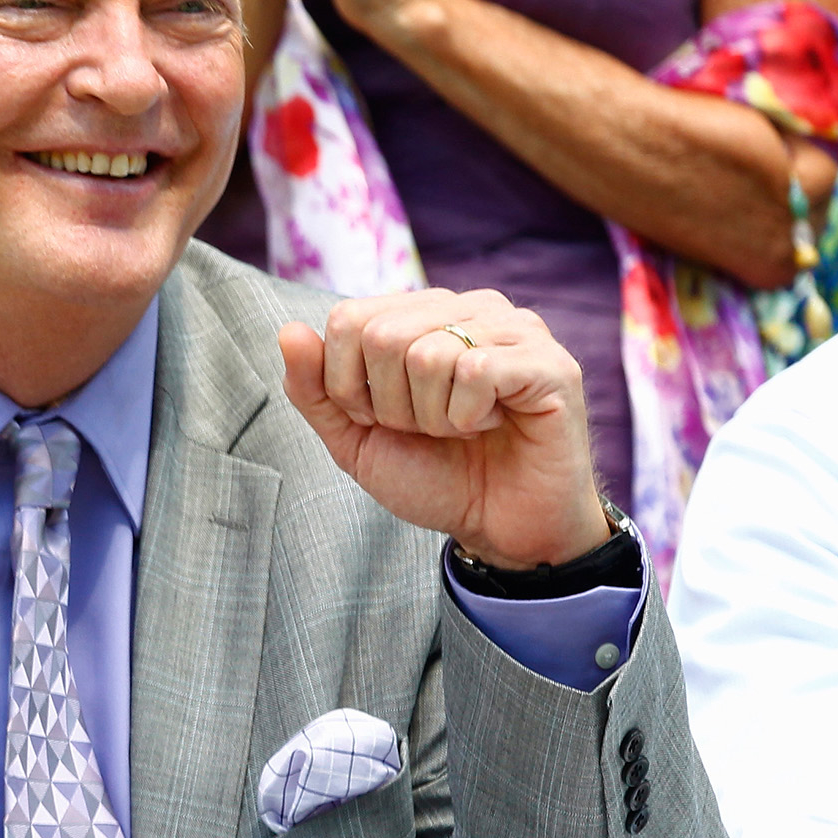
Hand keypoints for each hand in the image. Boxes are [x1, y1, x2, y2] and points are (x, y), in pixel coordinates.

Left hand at [277, 290, 612, 570]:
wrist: (500, 529)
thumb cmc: (434, 477)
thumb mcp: (355, 438)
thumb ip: (314, 389)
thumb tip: (288, 331)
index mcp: (419, 315)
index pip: (348, 320)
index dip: (348, 385)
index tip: (383, 419)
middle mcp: (467, 307)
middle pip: (382, 336)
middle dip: (390, 406)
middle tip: (428, 430)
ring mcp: (513, 328)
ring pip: (428, 354)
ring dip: (432, 416)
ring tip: (462, 428)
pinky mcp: (549, 361)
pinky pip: (477, 372)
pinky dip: (469, 417)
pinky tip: (493, 426)